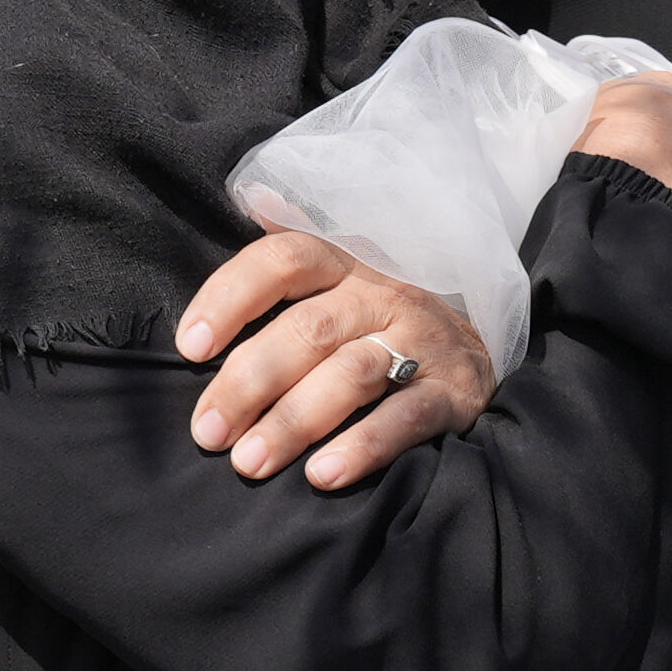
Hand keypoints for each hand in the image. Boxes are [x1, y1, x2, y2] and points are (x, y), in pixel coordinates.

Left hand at [177, 229, 499, 491]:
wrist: (481, 351)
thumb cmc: (385, 320)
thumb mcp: (345, 276)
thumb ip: (293, 253)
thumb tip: (254, 195)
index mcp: (347, 263)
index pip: (283, 259)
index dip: (230, 297)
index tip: (190, 347)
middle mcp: (384, 294)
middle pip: (308, 329)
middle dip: (249, 383)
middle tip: (208, 434)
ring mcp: (423, 342)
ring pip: (350, 375)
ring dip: (293, 421)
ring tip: (250, 461)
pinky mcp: (454, 392)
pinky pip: (406, 418)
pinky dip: (363, 447)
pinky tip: (323, 476)